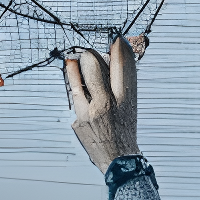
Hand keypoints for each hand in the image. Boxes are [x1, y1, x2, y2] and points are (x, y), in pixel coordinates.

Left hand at [65, 35, 139, 170]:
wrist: (119, 160)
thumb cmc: (124, 128)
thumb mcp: (129, 105)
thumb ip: (120, 84)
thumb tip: (107, 58)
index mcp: (126, 98)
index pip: (123, 65)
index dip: (119, 48)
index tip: (115, 39)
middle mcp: (109, 103)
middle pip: (95, 66)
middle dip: (89, 55)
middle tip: (88, 53)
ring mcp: (91, 112)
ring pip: (78, 78)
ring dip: (75, 66)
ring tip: (74, 59)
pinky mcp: (78, 120)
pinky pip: (73, 94)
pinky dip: (72, 81)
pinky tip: (70, 71)